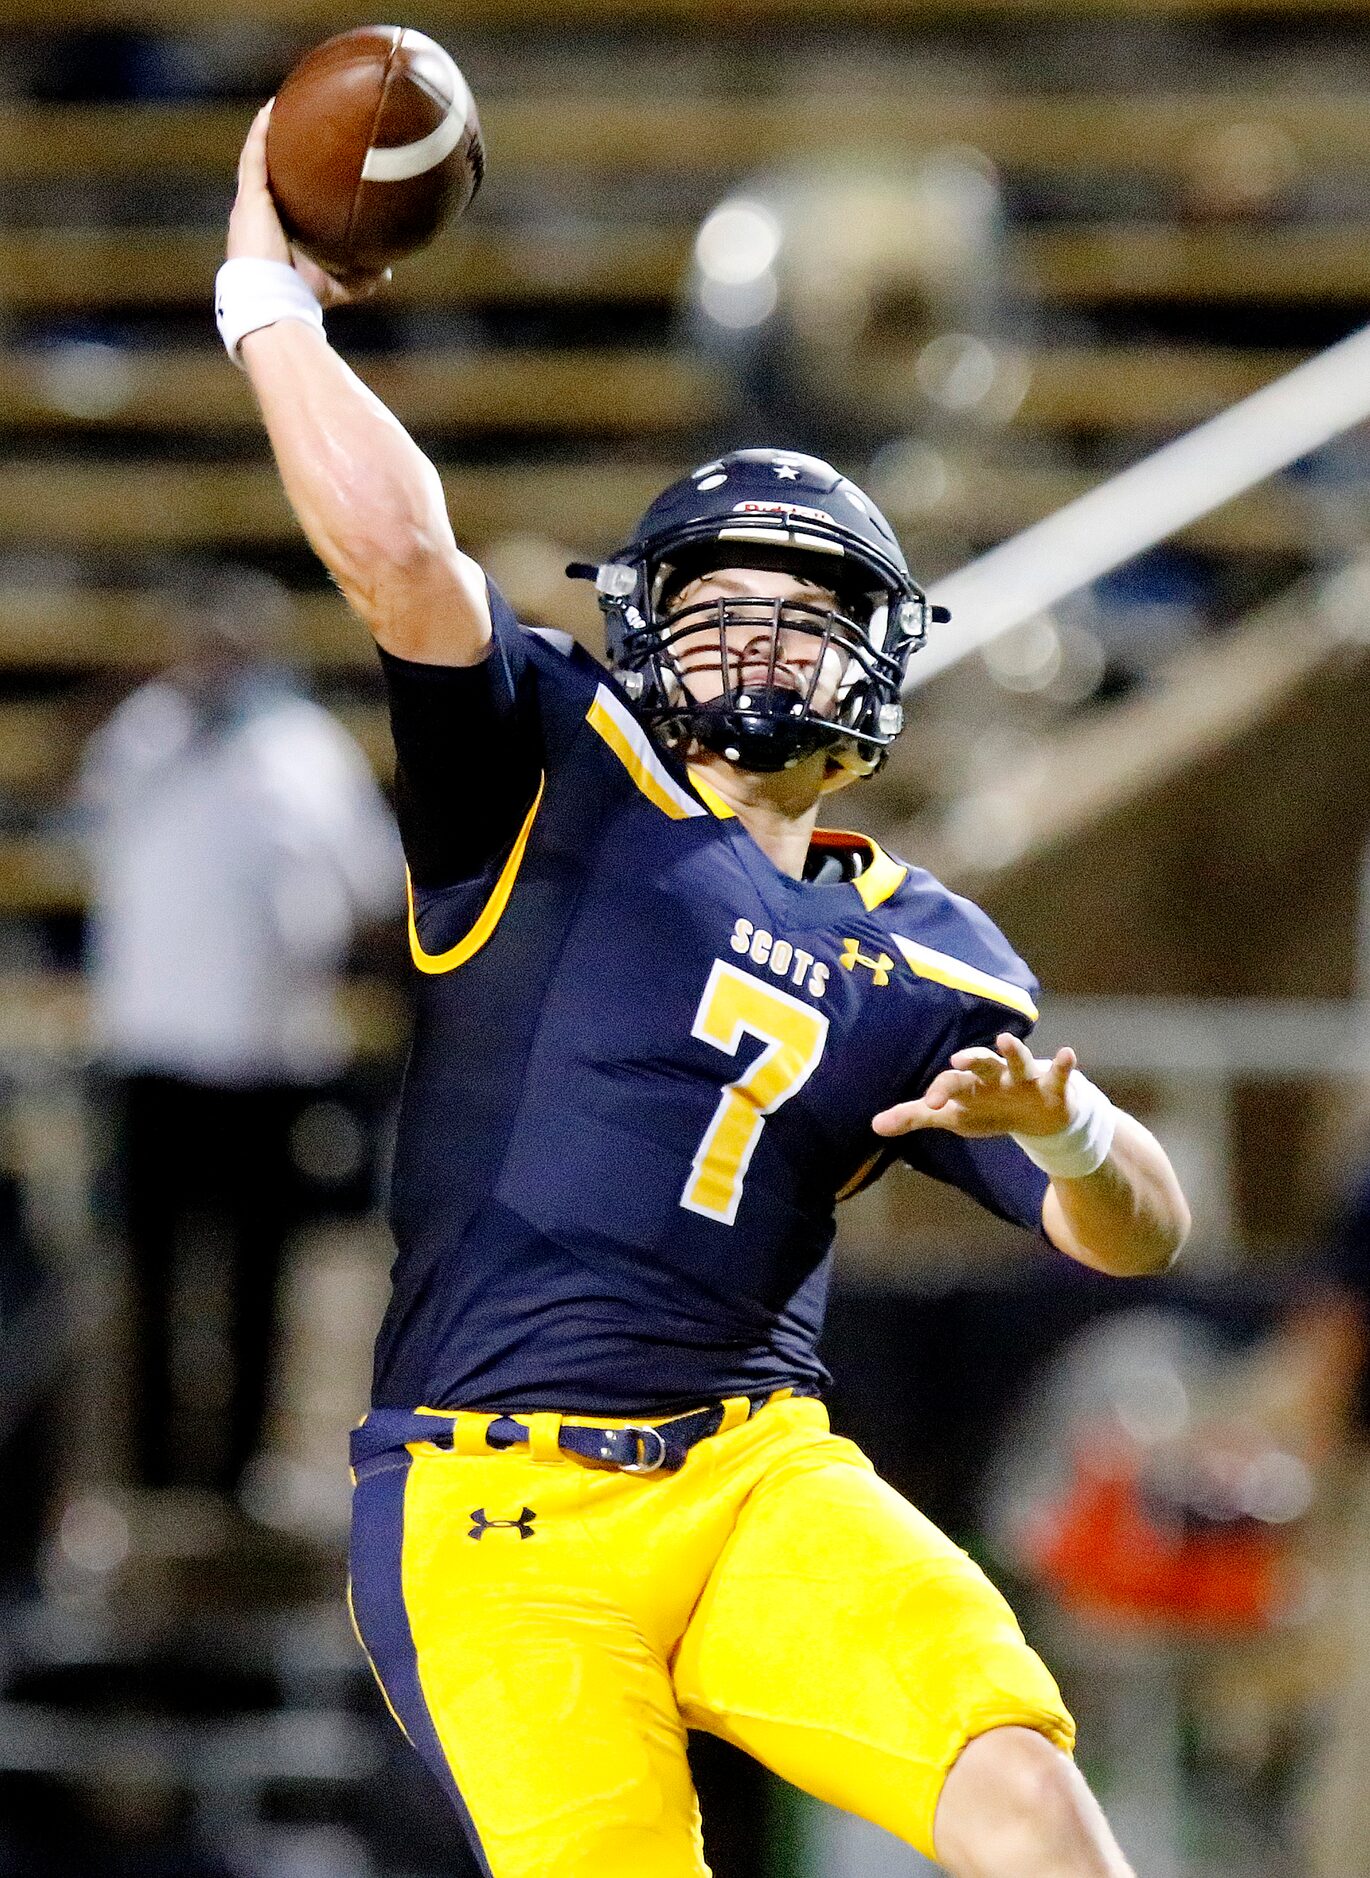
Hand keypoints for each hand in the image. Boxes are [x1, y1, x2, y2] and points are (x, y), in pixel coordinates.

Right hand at [227, 103, 388, 307]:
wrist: (275, 299)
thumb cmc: (299, 297)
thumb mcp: (336, 285)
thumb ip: (360, 278)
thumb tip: (387, 270)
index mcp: (271, 231)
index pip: (277, 200)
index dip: (284, 182)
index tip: (298, 166)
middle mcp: (257, 215)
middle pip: (264, 174)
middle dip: (274, 151)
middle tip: (289, 128)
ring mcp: (250, 205)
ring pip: (255, 159)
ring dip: (265, 132)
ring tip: (277, 106)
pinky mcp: (250, 198)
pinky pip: (254, 156)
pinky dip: (260, 132)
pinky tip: (270, 109)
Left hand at [871, 1032, 1075, 1139]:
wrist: (1038, 1118)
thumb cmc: (989, 1109)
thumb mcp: (952, 1117)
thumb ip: (915, 1117)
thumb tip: (874, 1126)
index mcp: (970, 1083)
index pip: (951, 1082)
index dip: (940, 1091)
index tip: (930, 1102)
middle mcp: (995, 1074)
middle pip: (980, 1063)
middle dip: (970, 1060)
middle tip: (956, 1058)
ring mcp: (1024, 1078)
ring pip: (1017, 1061)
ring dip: (1012, 1051)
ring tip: (1005, 1040)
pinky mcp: (1051, 1086)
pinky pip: (1058, 1073)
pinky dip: (1064, 1065)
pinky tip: (1068, 1054)